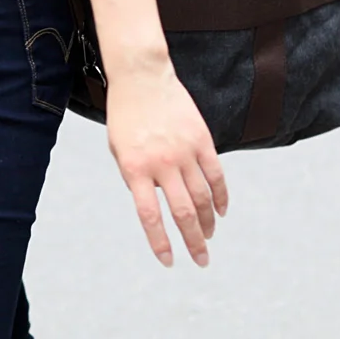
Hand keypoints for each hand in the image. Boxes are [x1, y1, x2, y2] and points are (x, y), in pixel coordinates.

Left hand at [107, 61, 228, 267]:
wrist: (141, 77)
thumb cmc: (125, 115)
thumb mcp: (119, 150)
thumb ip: (135, 178)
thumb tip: (158, 203)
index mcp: (135, 168)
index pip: (150, 216)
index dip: (160, 243)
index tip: (169, 262)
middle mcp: (161, 163)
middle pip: (183, 212)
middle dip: (193, 242)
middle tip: (201, 260)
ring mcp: (184, 150)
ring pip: (202, 197)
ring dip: (207, 222)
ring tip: (209, 237)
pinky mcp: (201, 139)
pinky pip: (215, 174)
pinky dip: (220, 196)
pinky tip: (221, 211)